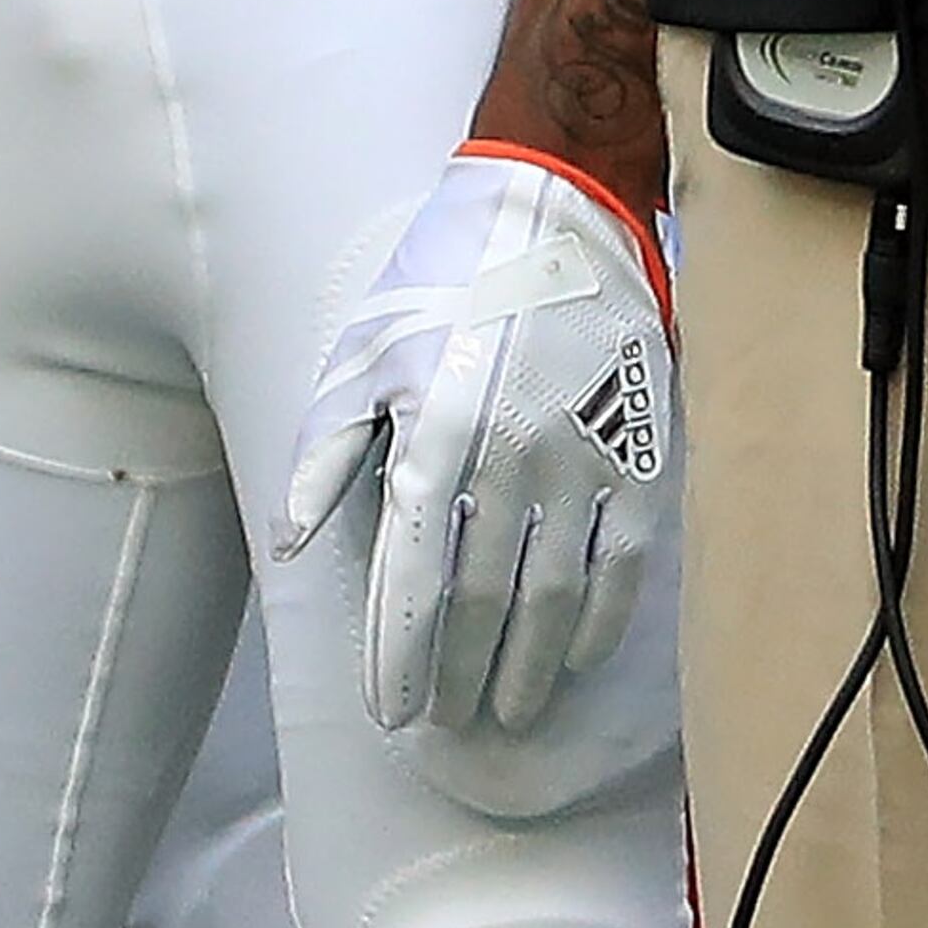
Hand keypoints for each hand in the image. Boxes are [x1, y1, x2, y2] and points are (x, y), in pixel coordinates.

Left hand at [282, 142, 675, 745]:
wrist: (559, 204)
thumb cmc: (449, 276)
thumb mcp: (363, 353)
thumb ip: (325, 455)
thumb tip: (291, 543)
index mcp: (433, 438)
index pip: (410, 581)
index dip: (400, 657)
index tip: (393, 713)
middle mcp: (508, 460)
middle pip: (483, 602)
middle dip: (463, 673)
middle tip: (450, 723)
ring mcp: (582, 459)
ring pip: (554, 595)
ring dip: (529, 666)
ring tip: (510, 712)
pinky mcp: (637, 449)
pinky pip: (622, 559)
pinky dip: (600, 618)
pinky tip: (579, 656)